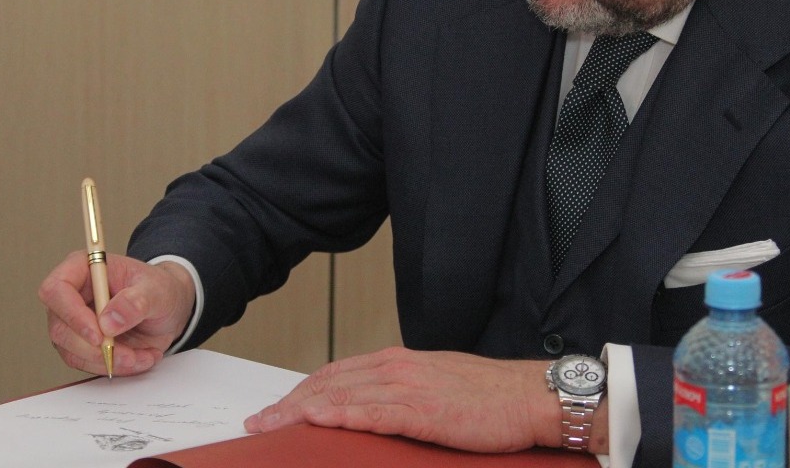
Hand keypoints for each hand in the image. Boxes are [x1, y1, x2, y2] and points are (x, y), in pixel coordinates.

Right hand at [39, 251, 194, 376]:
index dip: (72, 315)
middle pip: (60, 329)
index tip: (99, 334)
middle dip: (94, 348)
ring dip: (108, 361)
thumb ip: (136, 301)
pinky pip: (88, 364)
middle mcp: (71, 297)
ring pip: (72, 352)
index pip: (56, 290)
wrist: (169, 308)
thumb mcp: (157, 289)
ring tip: (142, 356)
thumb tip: (108, 321)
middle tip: (128, 354)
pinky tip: (140, 358)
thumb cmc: (159, 289)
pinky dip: (115, 366)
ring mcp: (74, 324)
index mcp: (82, 269)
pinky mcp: (83, 345)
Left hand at [243, 347, 562, 452]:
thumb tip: (375, 411)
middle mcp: (398, 368)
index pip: (336, 374)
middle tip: (258, 422)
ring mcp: (409, 387)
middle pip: (329, 383)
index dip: (301, 391)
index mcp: (399, 363)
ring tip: (270, 426)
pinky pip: (372, 411)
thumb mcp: (437, 388)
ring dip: (300, 410)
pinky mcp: (424, 410)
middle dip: (289, 403)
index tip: (276, 408)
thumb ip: (403, 396)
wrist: (531, 397)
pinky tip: (317, 419)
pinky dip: (341, 414)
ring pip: (342, 395)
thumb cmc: (492, 397)